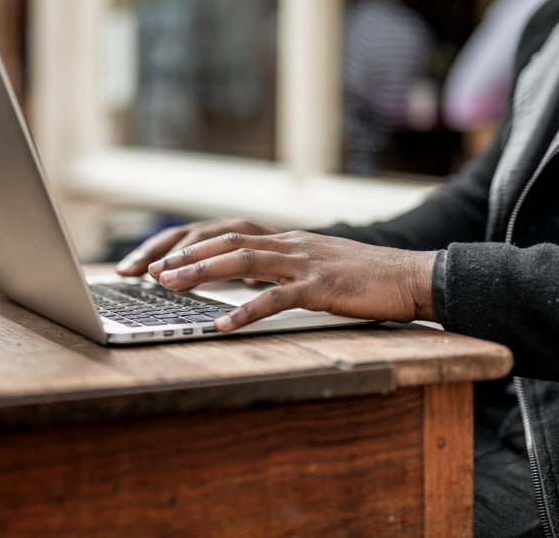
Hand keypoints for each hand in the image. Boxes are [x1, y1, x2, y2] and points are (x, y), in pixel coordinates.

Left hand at [141, 228, 437, 331]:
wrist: (410, 276)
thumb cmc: (364, 277)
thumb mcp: (316, 267)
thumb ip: (283, 270)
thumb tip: (249, 281)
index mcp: (286, 240)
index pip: (227, 234)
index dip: (190, 244)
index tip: (159, 259)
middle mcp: (289, 244)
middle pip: (225, 241)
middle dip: (183, 254)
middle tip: (149, 270)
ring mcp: (304, 263)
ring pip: (243, 260)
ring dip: (203, 272)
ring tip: (171, 286)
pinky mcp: (321, 286)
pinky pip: (276, 298)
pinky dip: (246, 311)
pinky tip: (223, 325)